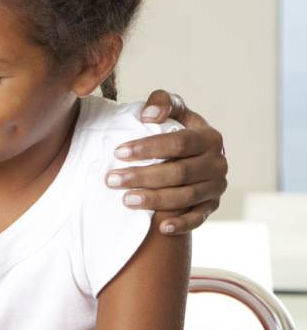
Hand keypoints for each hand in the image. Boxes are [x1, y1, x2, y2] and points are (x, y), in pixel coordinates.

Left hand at [107, 89, 226, 234]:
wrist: (193, 157)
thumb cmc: (175, 130)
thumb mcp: (173, 111)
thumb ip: (162, 102)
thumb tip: (148, 115)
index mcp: (208, 137)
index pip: (179, 142)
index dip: (149, 147)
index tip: (118, 152)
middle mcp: (217, 163)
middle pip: (179, 172)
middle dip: (143, 176)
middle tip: (112, 180)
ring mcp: (216, 187)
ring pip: (185, 196)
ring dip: (155, 199)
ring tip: (125, 200)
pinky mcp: (211, 206)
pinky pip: (198, 218)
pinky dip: (181, 224)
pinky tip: (160, 227)